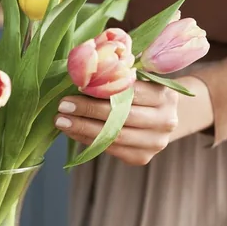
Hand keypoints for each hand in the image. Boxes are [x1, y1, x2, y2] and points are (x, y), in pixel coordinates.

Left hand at [55, 81, 179, 165]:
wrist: (161, 119)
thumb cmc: (143, 92)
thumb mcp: (139, 78)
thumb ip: (119, 72)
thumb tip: (84, 68)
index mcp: (165, 95)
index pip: (131, 92)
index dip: (103, 89)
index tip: (77, 86)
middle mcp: (165, 120)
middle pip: (122, 116)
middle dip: (88, 110)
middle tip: (63, 106)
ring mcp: (155, 142)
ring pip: (114, 136)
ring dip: (83, 128)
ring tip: (61, 121)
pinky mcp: (142, 157)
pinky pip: (109, 149)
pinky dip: (88, 140)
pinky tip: (72, 131)